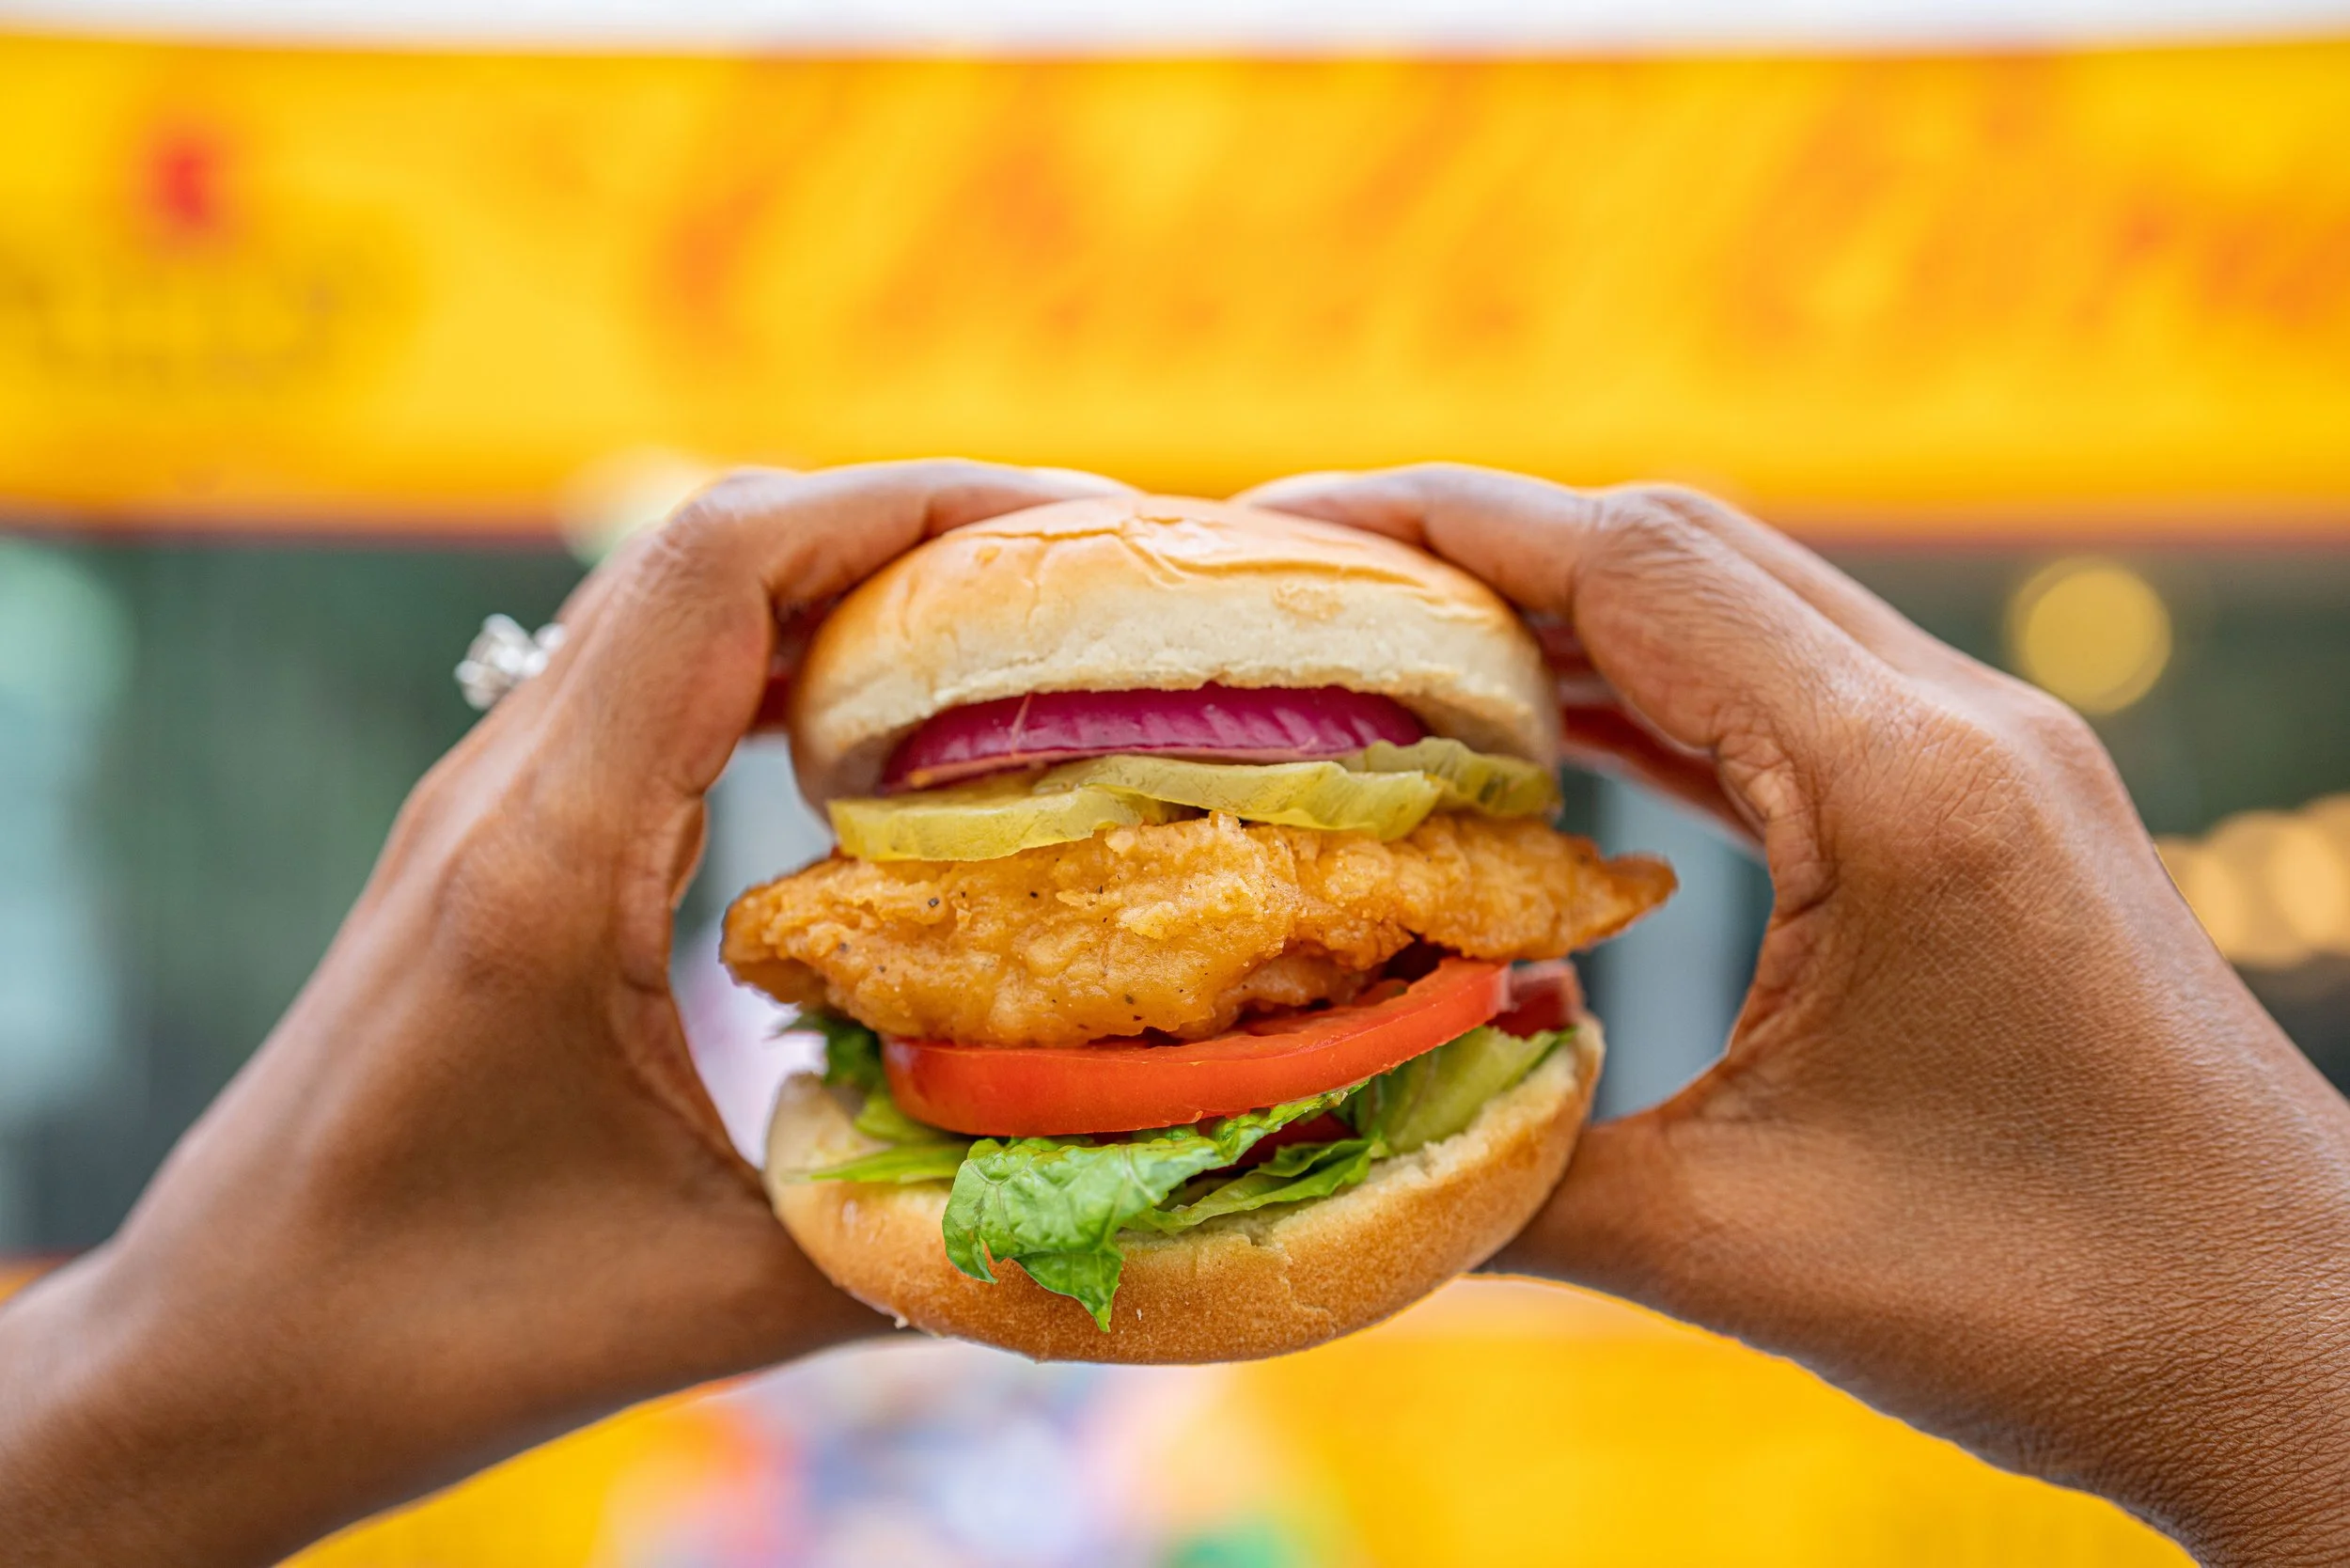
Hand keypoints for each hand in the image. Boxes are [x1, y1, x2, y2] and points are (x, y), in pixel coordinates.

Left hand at [0, 460, 1128, 1567]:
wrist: (232, 1346)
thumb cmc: (437, 1328)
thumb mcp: (708, 1297)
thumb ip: (908, 1230)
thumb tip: (1108, 1167)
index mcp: (548, 853)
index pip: (723, 565)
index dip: (910, 505)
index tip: (1074, 531)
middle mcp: (509, 785)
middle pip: (714, 544)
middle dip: (913, 523)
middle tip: (1082, 575)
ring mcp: (494, 799)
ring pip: (681, 600)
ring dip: (847, 583)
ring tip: (1012, 631)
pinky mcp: (501, 837)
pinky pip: (657, 681)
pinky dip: (787, 662)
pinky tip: (884, 735)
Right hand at [1244, 465, 2349, 1565]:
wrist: (2294, 1346)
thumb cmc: (2058, 1304)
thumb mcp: (1747, 1250)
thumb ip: (1518, 1172)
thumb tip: (1320, 1114)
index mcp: (1903, 787)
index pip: (1632, 567)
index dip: (1432, 526)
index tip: (1268, 533)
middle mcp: (1955, 724)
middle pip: (1676, 545)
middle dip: (1471, 545)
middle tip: (1298, 593)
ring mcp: (1985, 755)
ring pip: (1735, 603)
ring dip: (1561, 613)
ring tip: (1392, 659)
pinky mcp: (1986, 807)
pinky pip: (1784, 695)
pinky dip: (1649, 694)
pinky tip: (1553, 745)